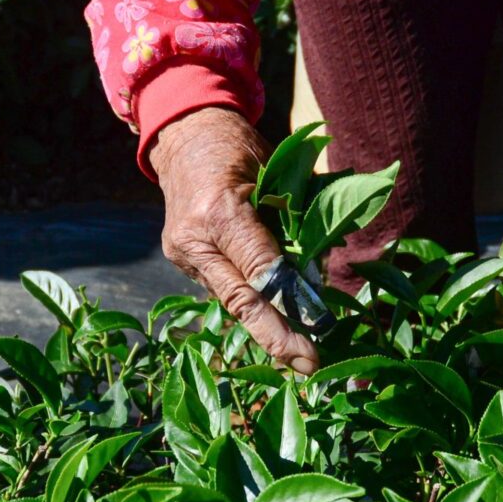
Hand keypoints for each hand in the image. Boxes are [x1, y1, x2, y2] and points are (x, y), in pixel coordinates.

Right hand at [148, 108, 319, 374]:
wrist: (185, 136)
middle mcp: (194, 239)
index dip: (291, 301)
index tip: (320, 328)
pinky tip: (278, 325)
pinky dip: (253, 306)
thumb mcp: (277, 173)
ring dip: (268, 326)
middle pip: (240, 300)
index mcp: (219, 210)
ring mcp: (183, 253)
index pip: (260, 267)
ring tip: (301, 354)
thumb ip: (297, 220)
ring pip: (232, 301)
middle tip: (309, 365)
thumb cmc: (240, 147)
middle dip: (277, 337)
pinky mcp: (182, 260)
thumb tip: (319, 273)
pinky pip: (224, 290)